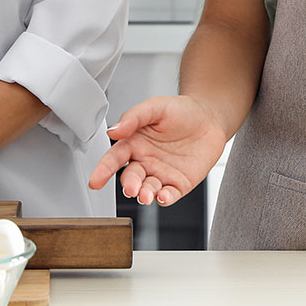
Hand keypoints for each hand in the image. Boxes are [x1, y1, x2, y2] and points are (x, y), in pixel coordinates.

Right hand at [87, 96, 227, 206]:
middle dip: (129, 185)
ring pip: (147, 190)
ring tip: (145, 195)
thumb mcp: (156, 107)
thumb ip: (133, 117)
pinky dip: (164, 199)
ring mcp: (161, 174)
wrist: (210, 118)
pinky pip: (169, 195)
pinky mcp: (179, 184)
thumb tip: (113, 130)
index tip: (95, 181)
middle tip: (131, 188)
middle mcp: (145, 162)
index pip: (114, 158)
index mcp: (134, 143)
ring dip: (144, 194)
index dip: (103, 170)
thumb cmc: (181, 111)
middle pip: (131, 178)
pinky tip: (163, 196)